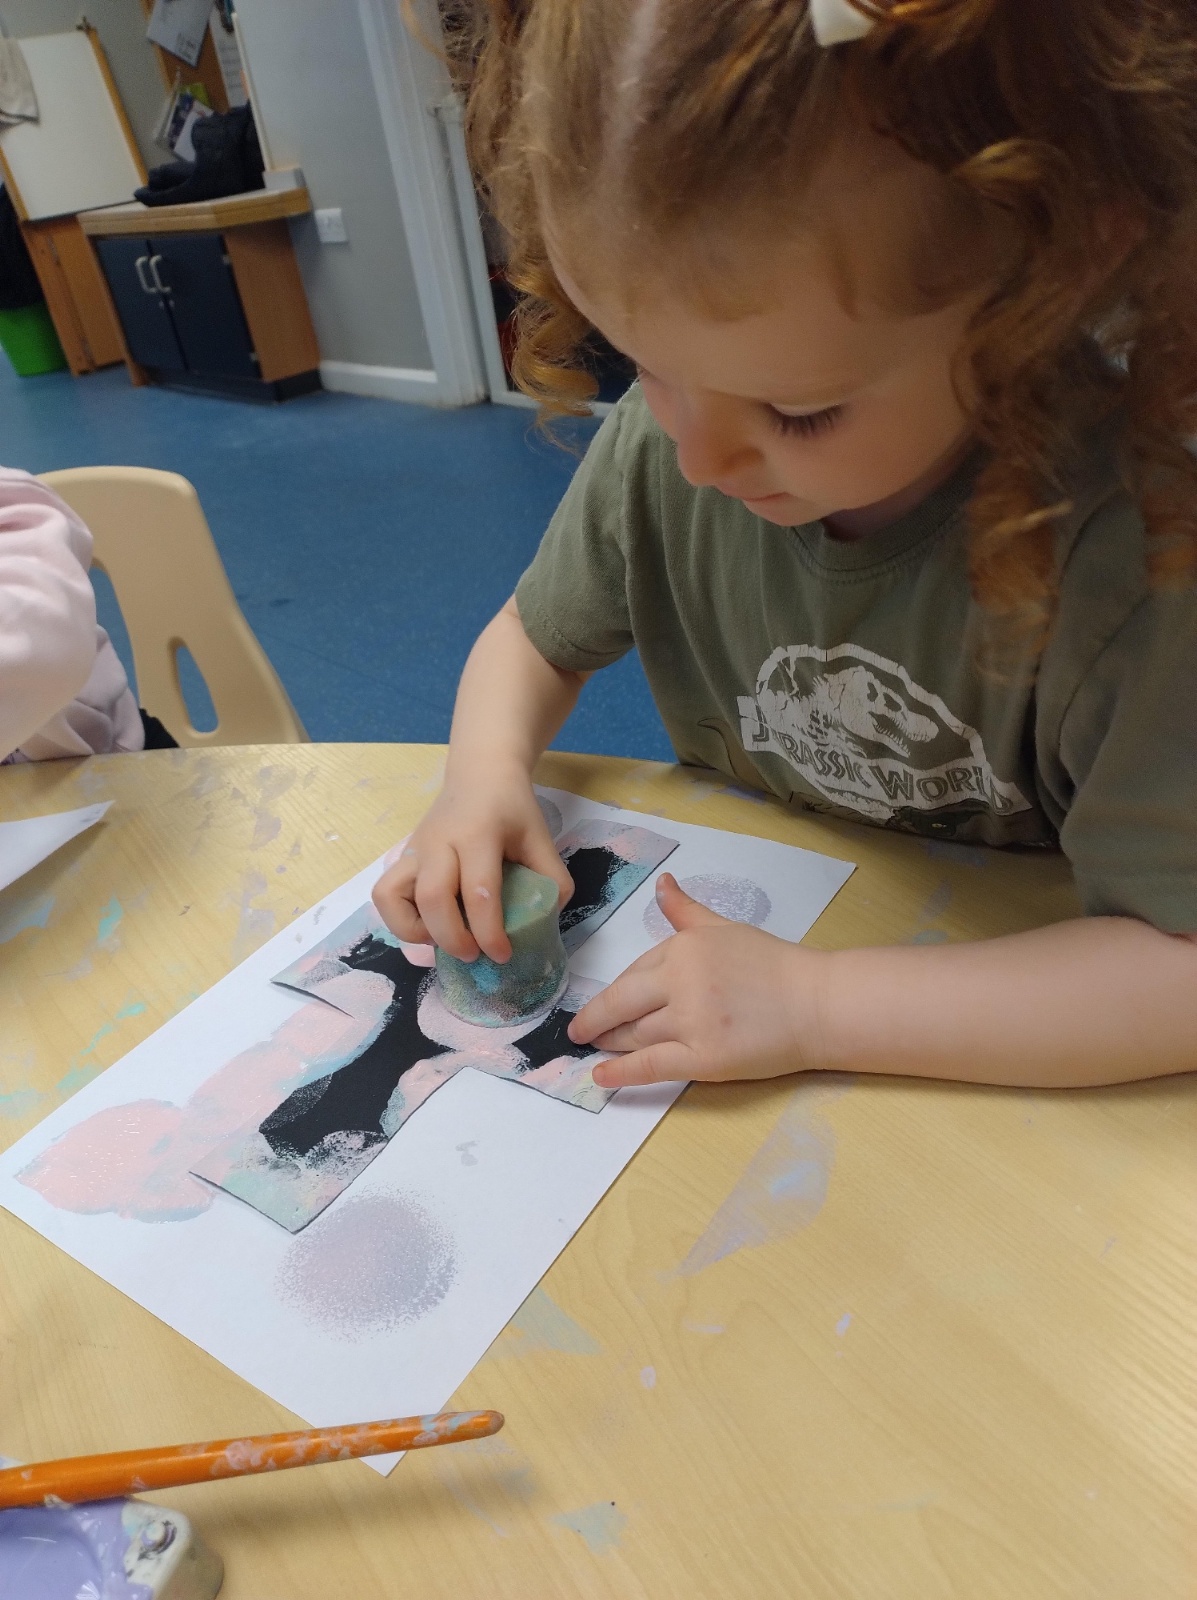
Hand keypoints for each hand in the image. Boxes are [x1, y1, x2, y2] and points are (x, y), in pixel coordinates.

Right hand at [371, 762, 572, 963]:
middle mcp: (439, 842)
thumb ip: (551, 879)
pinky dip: (399, 917)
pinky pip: (385, 892)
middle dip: (452, 938)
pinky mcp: (402, 855)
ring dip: (413, 930)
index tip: (503, 955)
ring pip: (391, 895)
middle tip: (474, 956)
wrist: (480, 773)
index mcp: (478, 835)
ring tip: (441, 939)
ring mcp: (415, 848)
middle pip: (432, 898)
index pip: (479, 891)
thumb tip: (546, 922)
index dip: (489, 932)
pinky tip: (427, 923)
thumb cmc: (512, 808)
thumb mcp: (540, 838)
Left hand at [568, 874, 829, 1087]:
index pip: (634, 972)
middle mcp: (681, 982)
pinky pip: (651, 1066)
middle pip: (622, 1004)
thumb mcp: (725, 928)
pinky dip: (620, 1072)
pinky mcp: (704, 1058)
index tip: (603, 1004)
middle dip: (594, 1019)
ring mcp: (691, 1022)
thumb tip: (662, 883)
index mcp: (683, 948)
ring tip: (594, 1048)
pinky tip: (600, 1076)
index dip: (617, 992)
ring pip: (634, 1035)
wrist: (817, 1003)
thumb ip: (686, 911)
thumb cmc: (774, 965)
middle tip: (577, 1030)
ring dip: (609, 1043)